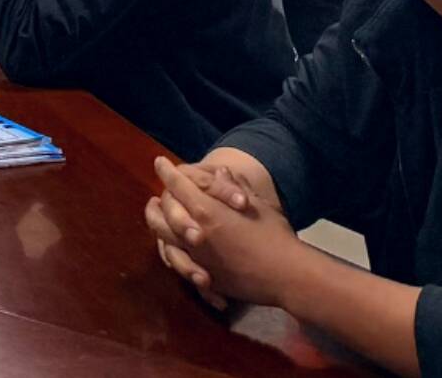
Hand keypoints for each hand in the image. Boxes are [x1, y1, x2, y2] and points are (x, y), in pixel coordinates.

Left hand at [147, 155, 301, 309]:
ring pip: (164, 242)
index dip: (167, 172)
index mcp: (207, 210)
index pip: (178, 186)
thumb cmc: (275, 234)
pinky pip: (181, 266)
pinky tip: (173, 251)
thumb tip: (219, 171)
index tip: (160, 163)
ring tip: (158, 221)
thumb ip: (233, 187)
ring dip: (158, 228)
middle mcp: (196, 233)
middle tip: (154, 197)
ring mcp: (198, 258)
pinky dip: (174, 257)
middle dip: (154, 203)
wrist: (288, 275)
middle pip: (162, 215)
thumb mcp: (257, 203)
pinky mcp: (205, 278)